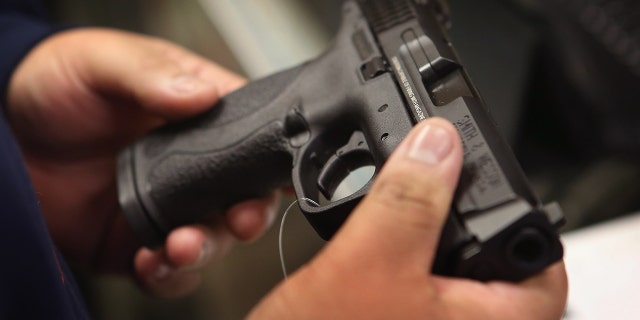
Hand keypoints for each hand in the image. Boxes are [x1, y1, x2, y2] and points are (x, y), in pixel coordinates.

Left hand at [6, 28, 279, 296]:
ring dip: (206, 249)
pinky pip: (167, 270)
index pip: (253, 136)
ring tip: (181, 245)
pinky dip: (167, 274)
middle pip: (244, 196)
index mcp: (199, 115)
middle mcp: (193, 166)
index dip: (271, 160)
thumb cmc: (59, 83)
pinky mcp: (139, 240)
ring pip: (212, 239)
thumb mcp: (103, 62)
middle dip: (248, 215)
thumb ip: (150, 75)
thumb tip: (199, 93)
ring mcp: (169, 206)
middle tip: (240, 219)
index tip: (279, 180)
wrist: (6, 133)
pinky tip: (150, 261)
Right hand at [249, 118, 567, 318]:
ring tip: (400, 203)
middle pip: (490, 257)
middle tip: (435, 181)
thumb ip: (409, 201)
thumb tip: (438, 144)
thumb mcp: (369, 263)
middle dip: (459, 214)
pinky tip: (374, 236)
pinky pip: (415, 281)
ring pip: (446, 267)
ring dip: (423, 230)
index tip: (486, 176)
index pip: (540, 263)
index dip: (518, 209)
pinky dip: (399, 251)